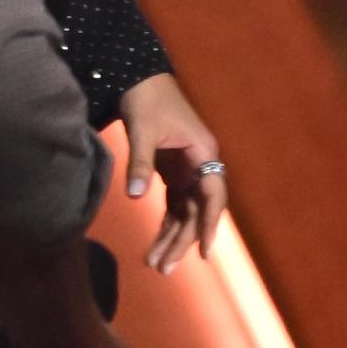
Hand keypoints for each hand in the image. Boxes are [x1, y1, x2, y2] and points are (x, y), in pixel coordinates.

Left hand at [119, 73, 226, 274]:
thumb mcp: (143, 130)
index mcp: (203, 152)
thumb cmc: (146, 100)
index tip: (203, 252)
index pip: (213, 195)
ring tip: (155, 265)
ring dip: (172, 238)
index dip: (209, 224)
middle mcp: (201, 164)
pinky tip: (154, 247)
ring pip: (186, 212)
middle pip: (197, 211)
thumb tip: (134, 196)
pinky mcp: (173, 171)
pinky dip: (165, 226)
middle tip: (164, 269)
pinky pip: (174, 205)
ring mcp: (188, 169)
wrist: (139, 78)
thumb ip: (140, 163)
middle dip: (182, 241)